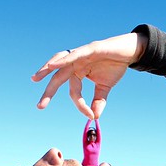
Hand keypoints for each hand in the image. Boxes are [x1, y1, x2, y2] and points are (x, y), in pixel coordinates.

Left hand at [31, 32, 145, 118]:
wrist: (128, 52)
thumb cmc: (115, 67)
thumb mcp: (105, 87)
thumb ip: (98, 101)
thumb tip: (95, 116)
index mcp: (78, 73)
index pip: (74, 92)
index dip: (80, 105)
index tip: (90, 116)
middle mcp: (75, 64)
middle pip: (58, 78)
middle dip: (48, 91)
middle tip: (40, 106)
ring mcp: (81, 55)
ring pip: (59, 62)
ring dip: (46, 69)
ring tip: (36, 78)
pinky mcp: (90, 49)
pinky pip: (75, 55)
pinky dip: (63, 60)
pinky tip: (53, 65)